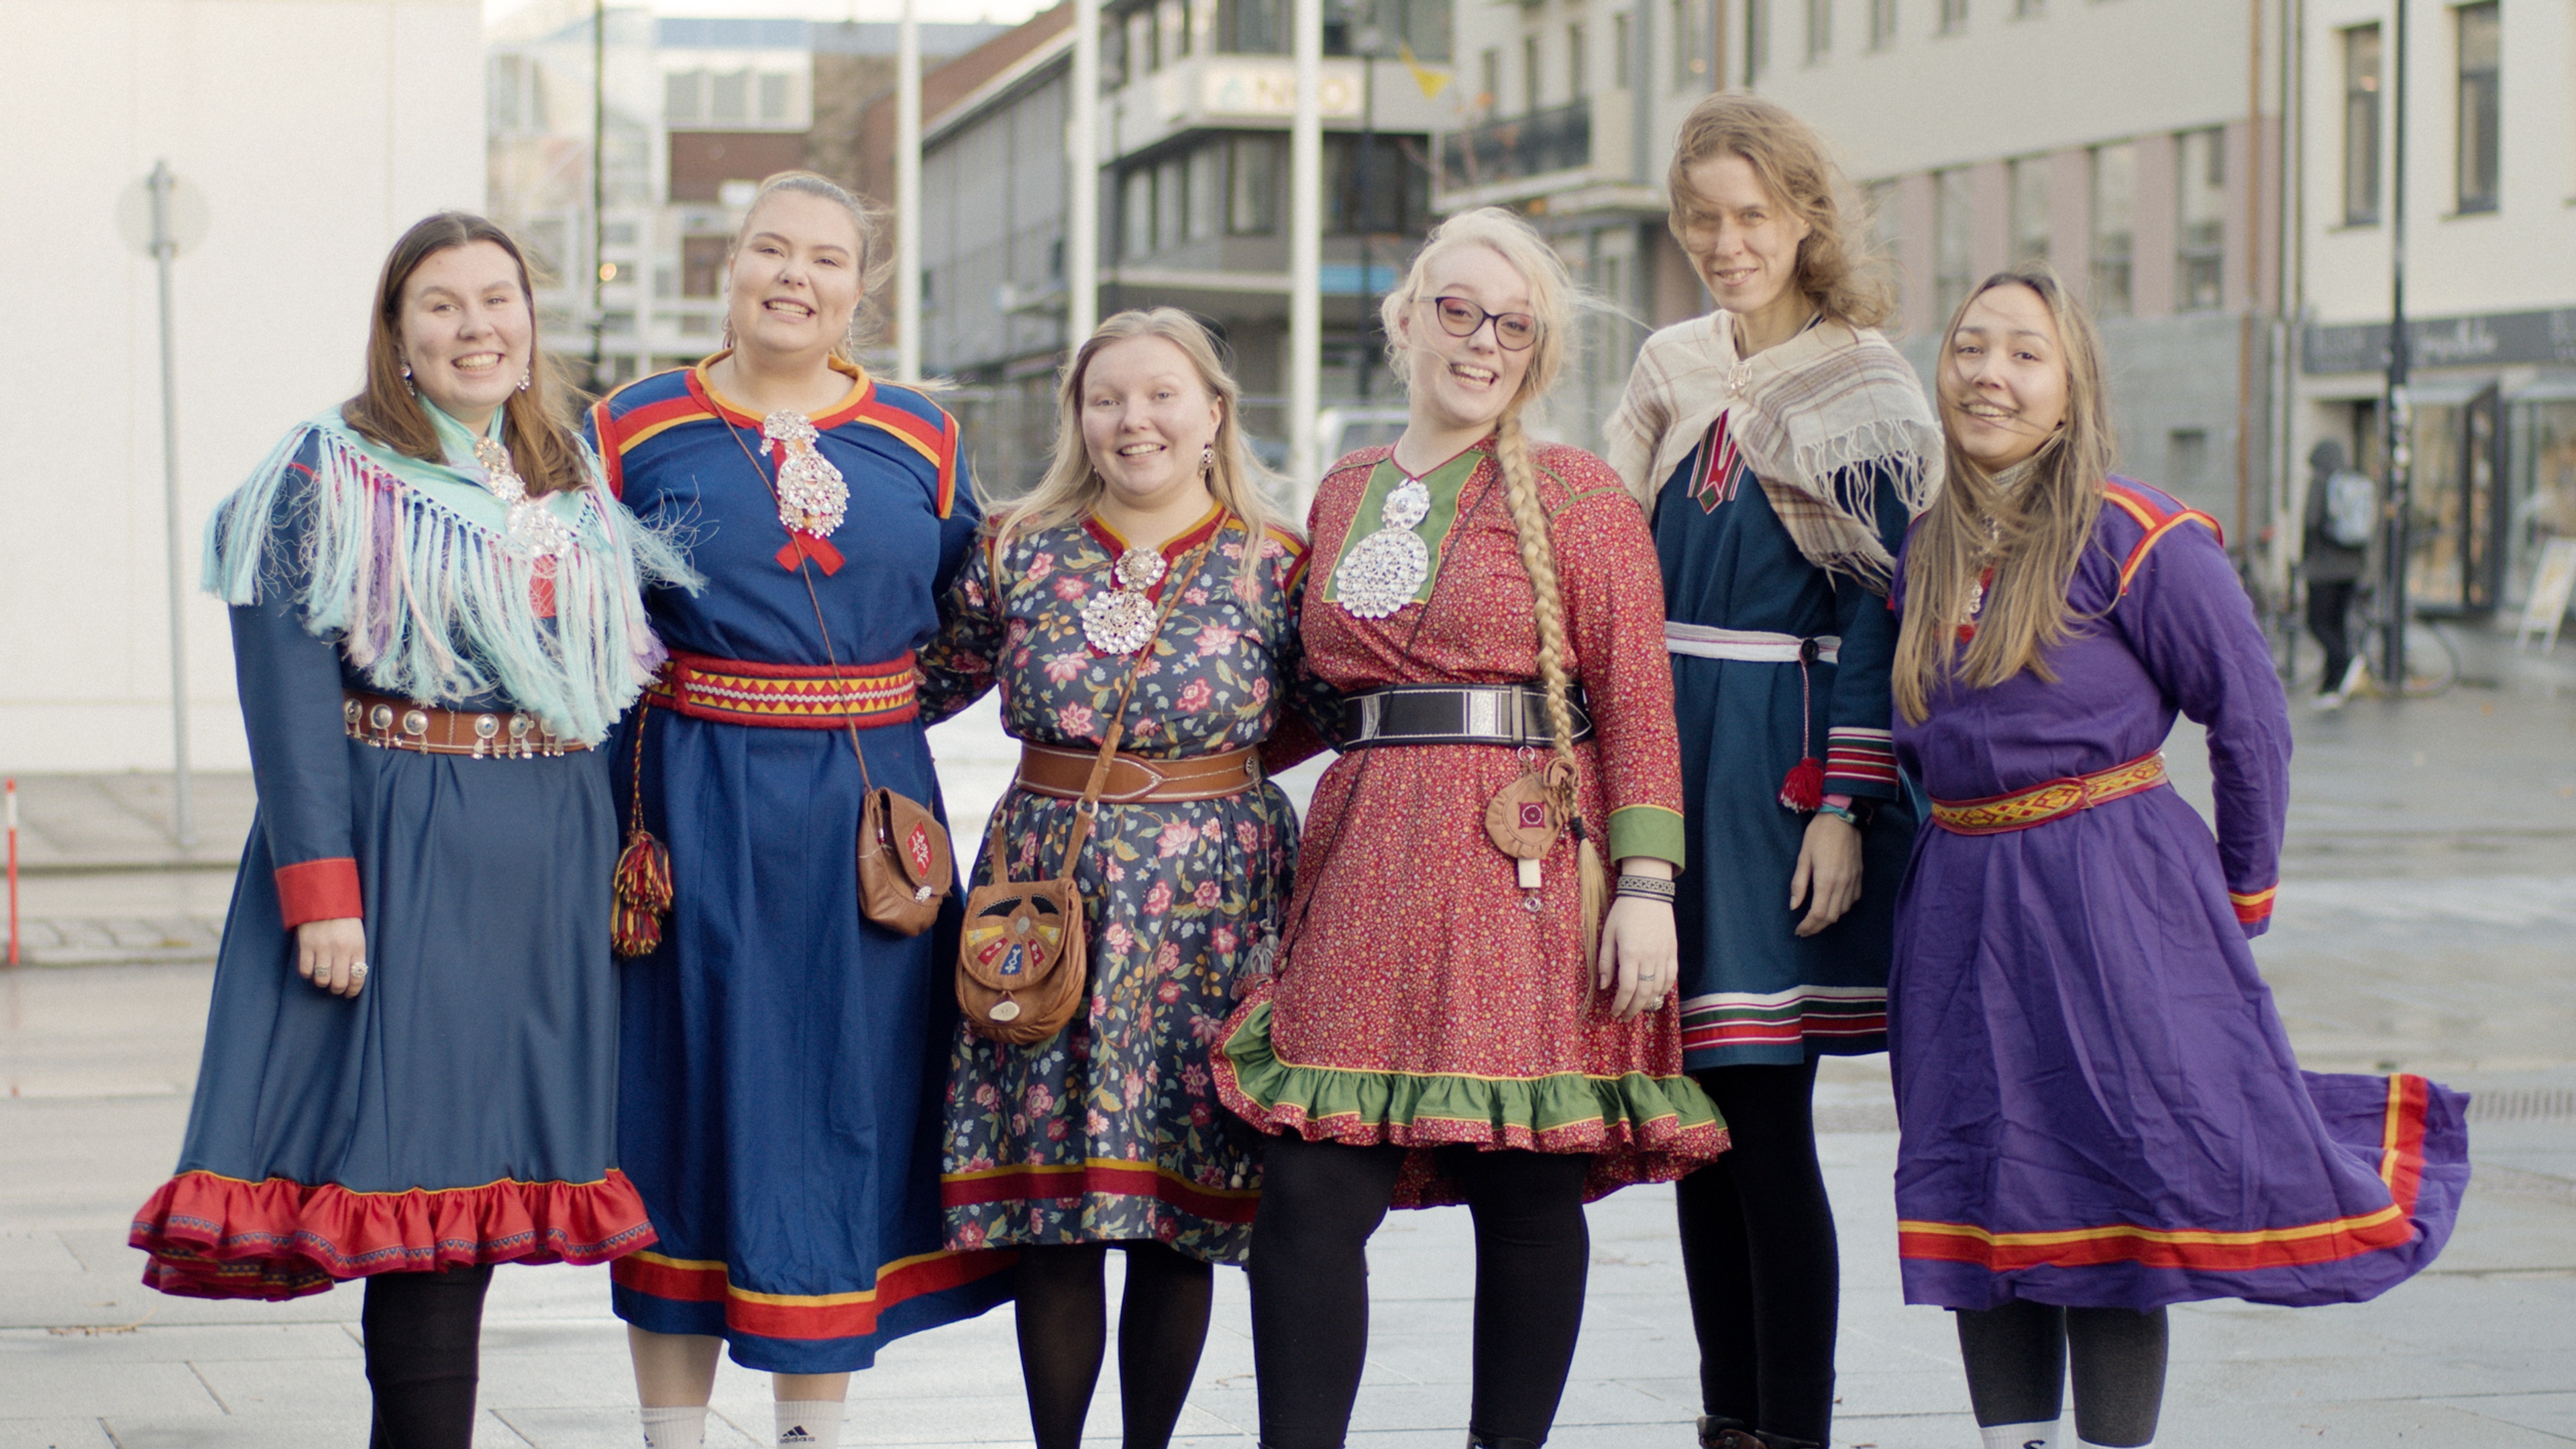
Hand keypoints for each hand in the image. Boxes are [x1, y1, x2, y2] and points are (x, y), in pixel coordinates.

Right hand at [296, 917, 367, 997]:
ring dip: (322, 982)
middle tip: (336, 988)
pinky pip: (305, 970)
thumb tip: (352, 977)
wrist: (325, 899)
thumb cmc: (345, 919)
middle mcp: (341, 949)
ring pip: (321, 979)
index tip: (350, 993)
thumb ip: (356, 955)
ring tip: (323, 978)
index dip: (354, 990)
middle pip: (338, 982)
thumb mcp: (358, 935)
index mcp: (357, 946)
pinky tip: (312, 968)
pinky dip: (308, 973)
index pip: (358, 977)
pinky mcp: (306, 945)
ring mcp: (322, 947)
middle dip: (337, 989)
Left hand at [1596, 895, 1677, 1021]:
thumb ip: (1606, 961)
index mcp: (1630, 953)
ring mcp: (1664, 954)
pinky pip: (1671, 977)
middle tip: (1625, 1017)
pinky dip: (1664, 990)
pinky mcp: (1673, 951)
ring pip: (1658, 988)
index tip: (1614, 1013)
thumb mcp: (1608, 933)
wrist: (1648, 892)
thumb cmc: (1624, 912)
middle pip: (1644, 993)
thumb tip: (1604, 985)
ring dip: (1648, 1002)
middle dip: (1633, 1009)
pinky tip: (1655, 995)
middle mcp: (1649, 957)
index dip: (1620, 1004)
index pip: (1627, 988)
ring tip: (1637, 1008)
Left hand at [1789, 812, 1863, 937]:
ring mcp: (1853, 880)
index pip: (1818, 914)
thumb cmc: (1819, 834)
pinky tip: (1832, 904)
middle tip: (1805, 928)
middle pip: (1831, 917)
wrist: (1843, 817)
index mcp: (1826, 880)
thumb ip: (1799, 883)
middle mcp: (1843, 884)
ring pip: (1843, 910)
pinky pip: (1853, 900)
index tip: (1799, 930)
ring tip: (1816, 919)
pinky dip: (1842, 907)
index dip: (1808, 926)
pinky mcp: (1860, 876)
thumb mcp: (1803, 856)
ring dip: (1829, 918)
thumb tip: (1794, 906)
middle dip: (1817, 927)